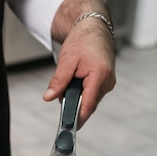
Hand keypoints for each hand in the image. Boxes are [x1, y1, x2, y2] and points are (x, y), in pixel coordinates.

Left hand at [43, 0, 115, 127]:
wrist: (93, 27)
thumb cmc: (83, 40)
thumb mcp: (67, 60)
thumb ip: (58, 81)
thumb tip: (49, 97)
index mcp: (100, 75)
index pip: (88, 105)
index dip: (77, 118)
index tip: (68, 128)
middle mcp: (107, 81)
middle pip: (87, 104)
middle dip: (72, 102)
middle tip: (61, 91)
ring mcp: (108, 83)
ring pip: (88, 100)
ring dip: (76, 96)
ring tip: (71, 78)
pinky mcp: (105, 83)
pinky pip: (90, 94)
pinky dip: (80, 91)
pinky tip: (76, 80)